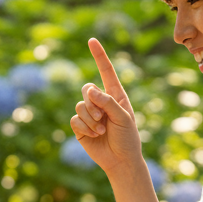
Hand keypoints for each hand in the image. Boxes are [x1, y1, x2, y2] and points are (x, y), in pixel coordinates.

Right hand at [71, 39, 143, 175]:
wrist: (120, 160)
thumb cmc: (127, 138)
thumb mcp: (123, 118)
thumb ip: (108, 102)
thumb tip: (90, 90)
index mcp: (115, 95)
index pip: (106, 71)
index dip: (99, 56)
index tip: (92, 40)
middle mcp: (101, 102)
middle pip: (87, 89)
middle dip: (93, 104)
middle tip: (102, 118)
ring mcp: (89, 114)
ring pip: (80, 105)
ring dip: (90, 119)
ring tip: (101, 130)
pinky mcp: (80, 126)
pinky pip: (75, 119)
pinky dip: (84, 127)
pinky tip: (94, 136)